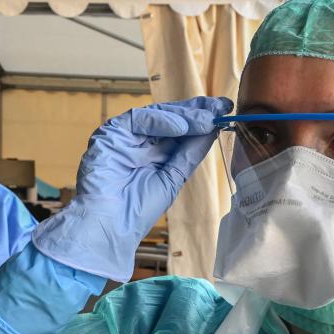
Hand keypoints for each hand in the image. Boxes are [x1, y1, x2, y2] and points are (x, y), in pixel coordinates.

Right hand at [32, 96, 232, 280]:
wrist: (110, 227)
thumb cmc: (138, 210)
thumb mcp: (172, 178)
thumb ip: (189, 153)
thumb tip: (212, 129)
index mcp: (153, 153)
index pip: (179, 129)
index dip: (200, 118)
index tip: (224, 109)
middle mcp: (138, 141)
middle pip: (169, 118)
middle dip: (195, 111)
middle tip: (220, 106)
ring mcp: (123, 137)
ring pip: (155, 115)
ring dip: (182, 116)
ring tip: (205, 120)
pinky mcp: (109, 134)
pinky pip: (136, 120)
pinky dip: (160, 121)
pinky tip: (181, 127)